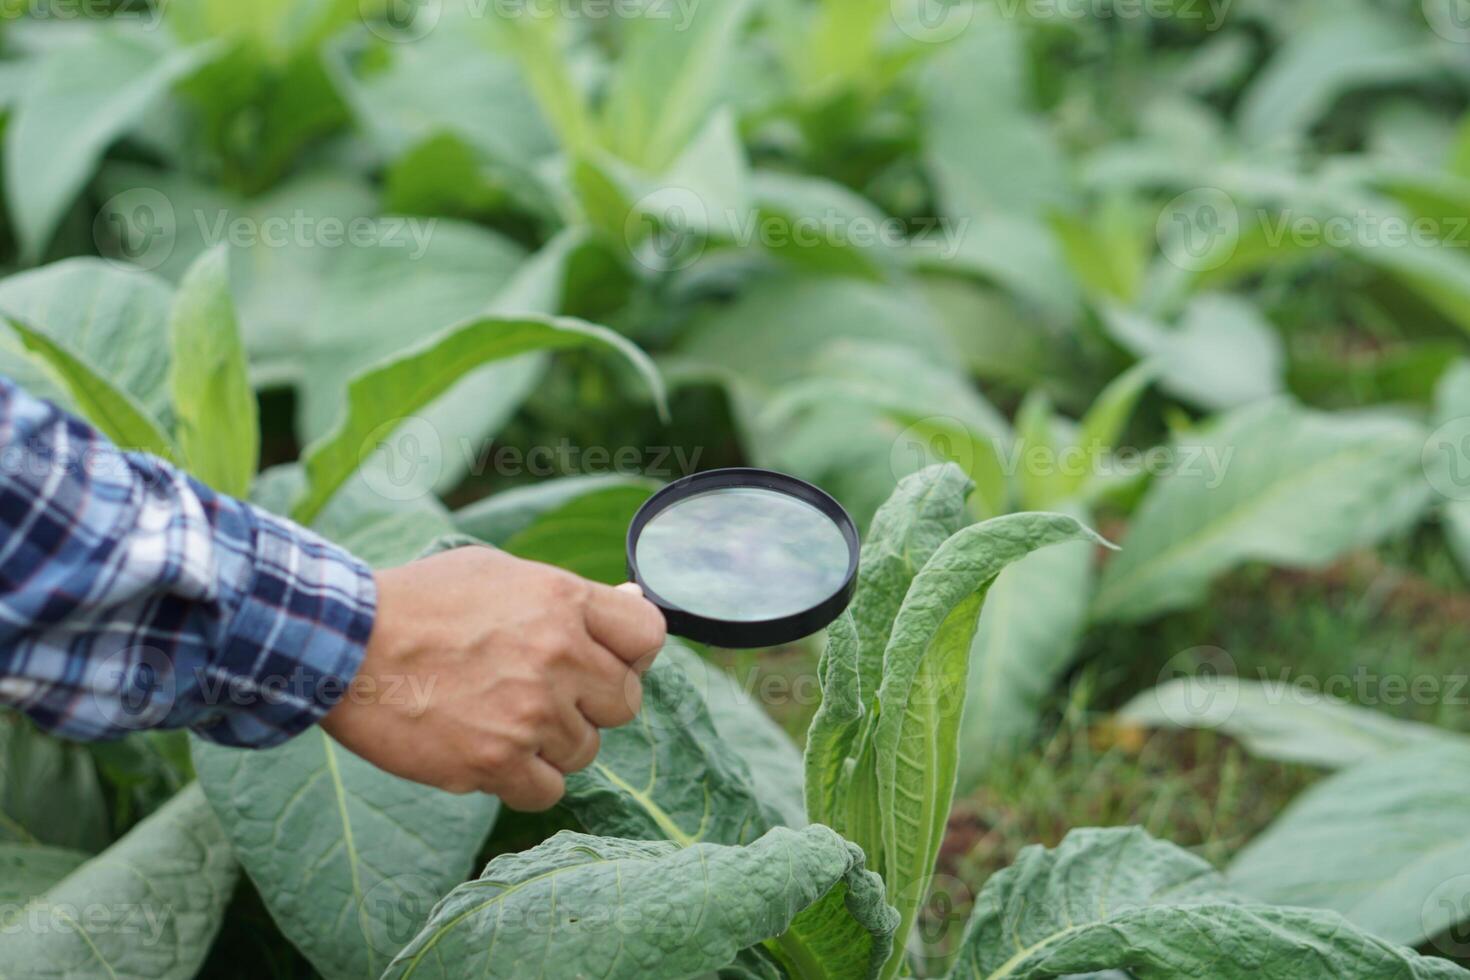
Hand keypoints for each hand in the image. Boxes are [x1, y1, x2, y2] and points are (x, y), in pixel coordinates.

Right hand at [320, 547, 665, 810]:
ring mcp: (531, 712)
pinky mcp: (497, 761)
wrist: (341, 644)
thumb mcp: (499, 572)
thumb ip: (570, 595)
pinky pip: (548, 791)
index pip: (649, 635)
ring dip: (551, 744)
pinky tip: (487, 752)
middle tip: (541, 695)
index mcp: (563, 600)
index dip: (631, 654)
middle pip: (625, 702)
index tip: (603, 661)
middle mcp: (559, 655)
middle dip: (591, 704)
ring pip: (585, 751)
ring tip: (498, 718)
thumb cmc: (418, 602)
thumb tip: (631, 600)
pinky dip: (523, 781)